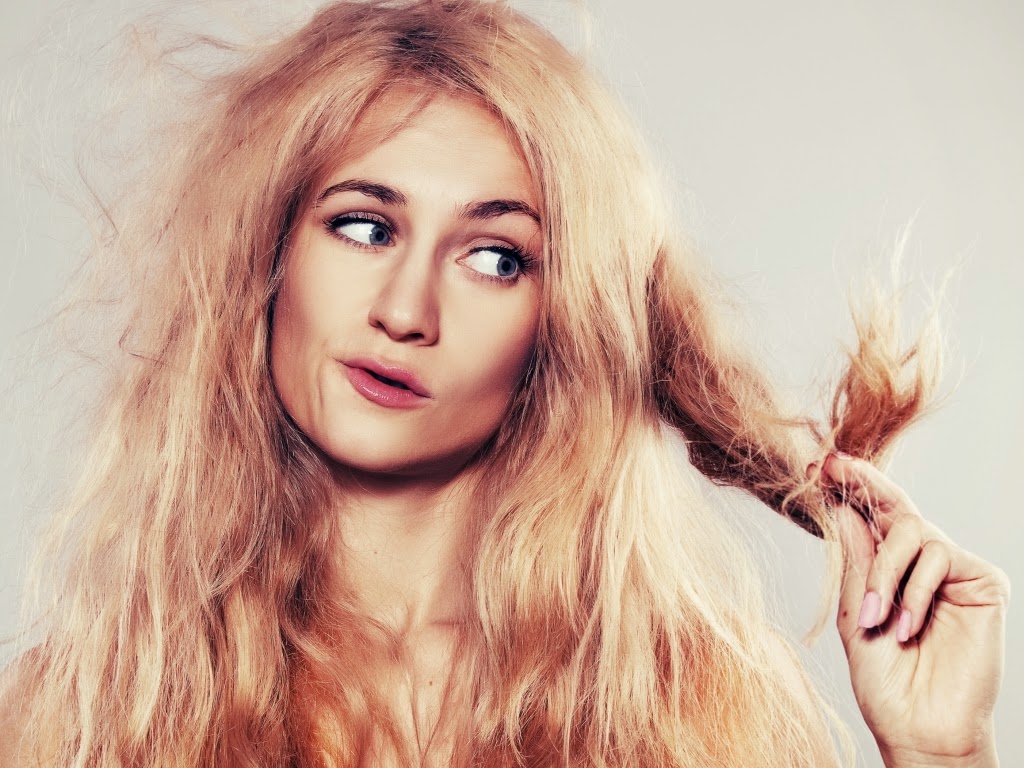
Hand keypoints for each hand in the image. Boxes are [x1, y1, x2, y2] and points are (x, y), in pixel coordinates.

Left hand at [819, 453, 1009, 765]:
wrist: (919, 725)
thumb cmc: (883, 679)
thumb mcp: (853, 612)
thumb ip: (855, 560)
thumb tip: (842, 506)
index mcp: (885, 567)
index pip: (868, 517)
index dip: (847, 488)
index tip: (819, 465)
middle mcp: (919, 562)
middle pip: (893, 505)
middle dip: (860, 483)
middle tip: (832, 467)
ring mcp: (951, 569)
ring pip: (911, 529)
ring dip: (883, 571)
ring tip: (873, 618)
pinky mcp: (981, 581)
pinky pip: (939, 556)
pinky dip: (913, 590)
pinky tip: (906, 626)